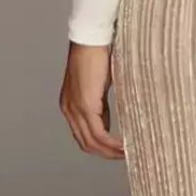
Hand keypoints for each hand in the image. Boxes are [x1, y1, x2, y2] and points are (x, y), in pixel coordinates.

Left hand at [60, 42, 125, 158]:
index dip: (100, 146)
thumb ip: (100, 105)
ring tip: (127, 153)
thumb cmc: (98, 56)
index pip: (84, 135)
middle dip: (105, 153)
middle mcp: (69, 110)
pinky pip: (98, 133)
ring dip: (110, 151)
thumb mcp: (99, 87)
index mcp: (70, 105)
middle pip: (86, 143)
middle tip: (124, 156)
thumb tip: (107, 121)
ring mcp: (75, 109)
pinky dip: (111, 143)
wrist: (92, 39)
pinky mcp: (85, 106)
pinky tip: (124, 146)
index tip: (117, 149)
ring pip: (91, 142)